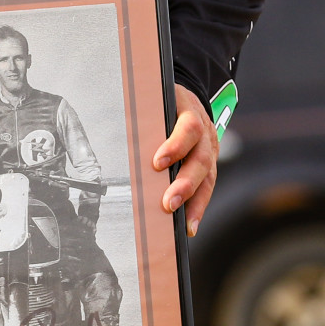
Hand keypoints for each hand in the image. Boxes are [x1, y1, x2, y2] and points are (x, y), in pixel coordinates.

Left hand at [151, 84, 218, 236]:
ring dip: (195, 203)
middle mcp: (206, 133)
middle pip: (201, 159)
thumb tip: (113, 137)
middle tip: (169, 203)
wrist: (187, 98)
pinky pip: (208, 188)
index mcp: (191, 112)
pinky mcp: (211, 164)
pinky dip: (198, 208)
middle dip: (185, 184)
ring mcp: (211, 150)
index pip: (189, 128)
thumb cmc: (163, 104)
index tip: (158, 162)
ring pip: (209, 178)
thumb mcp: (155, 101)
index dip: (176, 145)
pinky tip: (189, 226)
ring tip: (184, 224)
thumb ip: (144, 117)